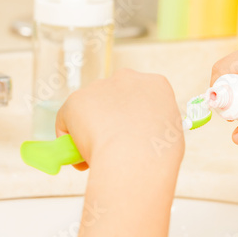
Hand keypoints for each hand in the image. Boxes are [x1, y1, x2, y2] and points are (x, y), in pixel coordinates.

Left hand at [55, 69, 184, 169]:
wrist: (135, 158)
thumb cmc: (159, 154)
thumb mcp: (170, 133)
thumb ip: (155, 125)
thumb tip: (139, 135)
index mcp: (155, 84)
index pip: (142, 95)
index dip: (134, 115)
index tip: (130, 133)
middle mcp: (128, 78)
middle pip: (114, 97)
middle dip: (110, 117)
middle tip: (111, 143)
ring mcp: (100, 86)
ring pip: (90, 109)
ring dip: (90, 127)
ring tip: (97, 153)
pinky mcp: (76, 99)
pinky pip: (67, 121)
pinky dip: (69, 138)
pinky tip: (79, 155)